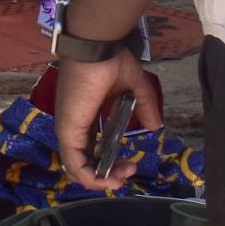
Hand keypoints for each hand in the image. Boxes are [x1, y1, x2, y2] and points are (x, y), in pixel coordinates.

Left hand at [53, 47, 162, 190]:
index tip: (129, 162)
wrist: (96, 45)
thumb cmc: (110, 60)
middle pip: (84, 162)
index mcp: (84, 116)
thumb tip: (157, 126)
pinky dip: (92, 178)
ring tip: (123, 176)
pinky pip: (75, 164)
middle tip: (129, 170)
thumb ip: (144, 107)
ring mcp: (68, 128)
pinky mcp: (68, 130)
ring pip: (78, 168)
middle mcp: (73, 124)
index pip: (90, 149)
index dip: (107, 163)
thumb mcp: (134, 87)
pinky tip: (110, 180)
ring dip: (102, 179)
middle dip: (108, 174)